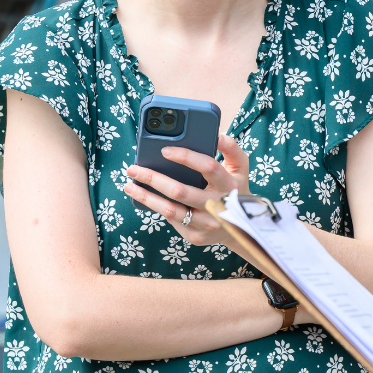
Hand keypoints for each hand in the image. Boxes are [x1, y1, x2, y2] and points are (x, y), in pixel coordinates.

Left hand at [123, 134, 251, 249]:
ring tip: (129, 185)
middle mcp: (218, 207)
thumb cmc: (235, 190)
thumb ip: (232, 149)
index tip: (164, 150)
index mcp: (229, 185)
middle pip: (180, 191)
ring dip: (146, 197)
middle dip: (153, 178)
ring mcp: (206, 224)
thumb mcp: (241, 169)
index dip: (186, 157)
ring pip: (170, 210)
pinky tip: (145, 198)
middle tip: (133, 169)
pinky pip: (171, 220)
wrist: (242, 229)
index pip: (208, 167)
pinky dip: (156, 208)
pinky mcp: (196, 236)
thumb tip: (217, 135)